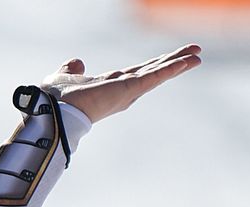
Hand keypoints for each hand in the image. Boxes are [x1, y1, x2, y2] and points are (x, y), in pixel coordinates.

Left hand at [41, 45, 201, 123]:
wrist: (52, 109)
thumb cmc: (55, 99)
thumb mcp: (64, 77)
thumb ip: (72, 70)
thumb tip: (77, 63)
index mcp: (109, 86)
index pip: (136, 73)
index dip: (152, 66)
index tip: (167, 59)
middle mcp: (121, 90)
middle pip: (153, 72)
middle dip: (172, 62)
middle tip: (194, 53)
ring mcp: (127, 91)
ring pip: (157, 73)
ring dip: (177, 63)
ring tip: (197, 55)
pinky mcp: (129, 89)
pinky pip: (154, 77)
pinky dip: (170, 68)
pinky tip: (187, 61)